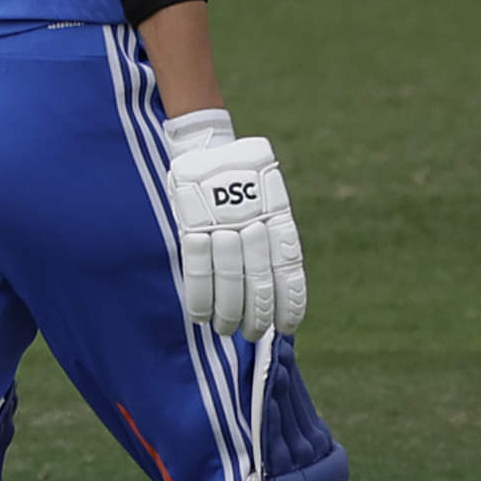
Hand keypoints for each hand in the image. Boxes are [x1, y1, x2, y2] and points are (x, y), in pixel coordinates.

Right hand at [165, 115, 306, 339]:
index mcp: (277, 218)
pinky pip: (196, 267)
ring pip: (229, 277)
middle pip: (258, 280)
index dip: (288, 302)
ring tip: (226, 331)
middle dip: (257, 315)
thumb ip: (272, 238)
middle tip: (253, 334)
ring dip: (228, 311)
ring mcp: (221, 223)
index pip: (288, 269)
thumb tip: (275, 291)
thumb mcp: (269, 202)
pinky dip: (199, 295)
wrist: (207, 145)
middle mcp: (252, 222)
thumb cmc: (241, 183)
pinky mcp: (192, 223)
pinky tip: (200, 316)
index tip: (286, 327)